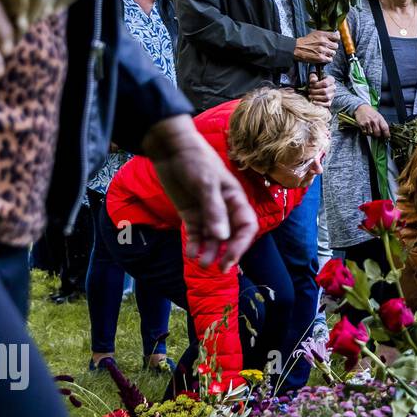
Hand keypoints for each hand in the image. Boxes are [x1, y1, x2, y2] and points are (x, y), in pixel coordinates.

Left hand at [141, 115, 257, 271]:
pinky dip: (194, 244)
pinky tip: (190, 253)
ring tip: (200, 263)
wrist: (170, 148)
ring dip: (209, 251)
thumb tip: (221, 238)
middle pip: (231, 236)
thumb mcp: (206, 184)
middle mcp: (224, 208)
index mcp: (235, 199)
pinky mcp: (190, 213)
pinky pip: (195, 234)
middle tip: (218, 268)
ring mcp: (206, 212)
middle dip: (226, 252)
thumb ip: (214, 211)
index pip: (246, 226)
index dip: (241, 244)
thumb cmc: (195, 160)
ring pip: (212, 238)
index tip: (229, 258)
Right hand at [294, 29, 339, 64]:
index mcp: (322, 34)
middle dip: (332, 47)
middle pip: (336, 46)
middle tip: (327, 48)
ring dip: (329, 54)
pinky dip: (327, 59)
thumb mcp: (315, 33)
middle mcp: (323, 42)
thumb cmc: (305, 42)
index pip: (336, 36)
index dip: (336, 39)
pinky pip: (330, 59)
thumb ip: (325, 34)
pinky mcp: (321, 58)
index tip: (334, 40)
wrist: (296, 49)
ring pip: (333, 53)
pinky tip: (323, 57)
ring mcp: (322, 50)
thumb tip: (336, 33)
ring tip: (324, 53)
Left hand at [307, 72, 334, 107]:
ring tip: (310, 96)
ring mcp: (332, 95)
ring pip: (326, 97)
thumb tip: (313, 80)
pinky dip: (319, 103)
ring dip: (316, 97)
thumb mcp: (313, 76)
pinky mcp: (330, 101)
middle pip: (325, 91)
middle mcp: (333, 87)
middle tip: (309, 90)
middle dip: (315, 91)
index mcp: (331, 80)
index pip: (325, 83)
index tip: (310, 85)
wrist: (318, 87)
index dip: (316, 85)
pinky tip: (313, 101)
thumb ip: (313, 77)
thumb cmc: (315, 81)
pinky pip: (327, 104)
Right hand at [353, 104, 389, 138]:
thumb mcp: (379, 116)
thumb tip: (385, 133)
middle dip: (378, 135)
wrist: (362, 108)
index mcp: (380, 119)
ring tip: (371, 129)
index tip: (387, 138)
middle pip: (378, 133)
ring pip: (371, 134)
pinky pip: (365, 133)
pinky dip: (366, 132)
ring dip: (371, 134)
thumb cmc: (371, 113)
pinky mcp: (362, 125)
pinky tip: (366, 128)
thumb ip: (382, 124)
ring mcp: (367, 123)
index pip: (385, 128)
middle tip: (377, 134)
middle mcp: (374, 121)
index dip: (387, 134)